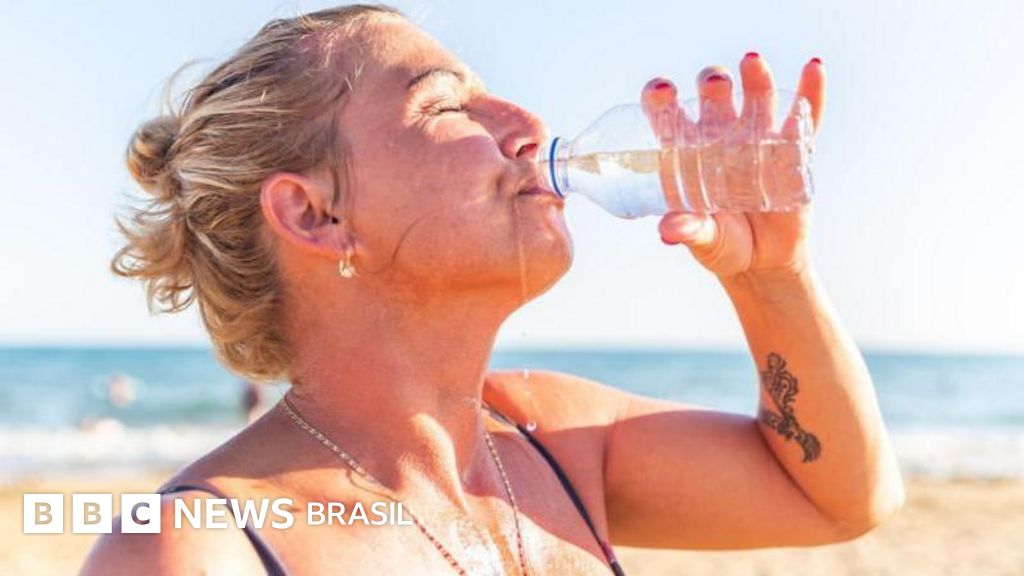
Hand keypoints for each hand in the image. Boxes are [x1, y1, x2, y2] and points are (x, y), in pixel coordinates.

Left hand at [641, 53, 825, 278]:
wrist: (762, 262)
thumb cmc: (722, 245)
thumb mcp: (703, 239)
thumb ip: (688, 230)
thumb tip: (668, 230)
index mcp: (688, 153)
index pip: (669, 116)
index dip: (662, 99)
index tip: (661, 91)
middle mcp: (721, 138)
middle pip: (714, 99)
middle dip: (712, 85)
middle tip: (714, 84)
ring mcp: (759, 140)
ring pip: (757, 100)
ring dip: (755, 80)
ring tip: (752, 62)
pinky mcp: (794, 150)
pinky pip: (804, 116)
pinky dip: (810, 92)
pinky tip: (812, 68)